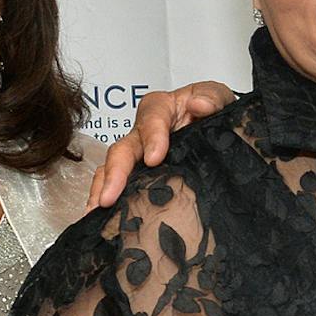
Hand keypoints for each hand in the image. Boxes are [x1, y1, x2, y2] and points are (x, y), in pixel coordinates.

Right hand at [88, 80, 235, 207]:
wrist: (214, 126)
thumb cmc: (210, 107)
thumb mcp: (217, 96)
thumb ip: (213, 97)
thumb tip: (199, 105)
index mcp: (160, 108)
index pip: (152, 118)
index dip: (152, 137)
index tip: (155, 158)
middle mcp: (142, 131)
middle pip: (123, 148)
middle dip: (116, 173)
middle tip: (110, 196)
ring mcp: (137, 154)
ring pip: (112, 168)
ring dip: (103, 190)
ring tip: (98, 212)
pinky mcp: (139, 173)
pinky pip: (116, 184)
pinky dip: (107, 198)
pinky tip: (105, 218)